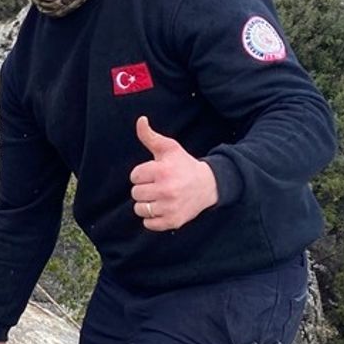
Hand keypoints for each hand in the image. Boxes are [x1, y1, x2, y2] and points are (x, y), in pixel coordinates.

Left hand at [128, 116, 217, 231]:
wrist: (208, 185)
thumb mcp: (169, 148)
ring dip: (146, 204)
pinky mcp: (172, 221)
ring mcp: (169, 207)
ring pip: (139, 209)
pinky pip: (148, 223)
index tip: (155, 173)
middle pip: (135, 193)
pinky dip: (153, 218)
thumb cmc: (184, 165)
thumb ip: (151, 136)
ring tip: (160, 197)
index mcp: (162, 171)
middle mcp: (166, 190)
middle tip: (158, 185)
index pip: (134, 176)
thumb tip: (140, 120)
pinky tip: (163, 208)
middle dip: (144, 188)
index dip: (143, 174)